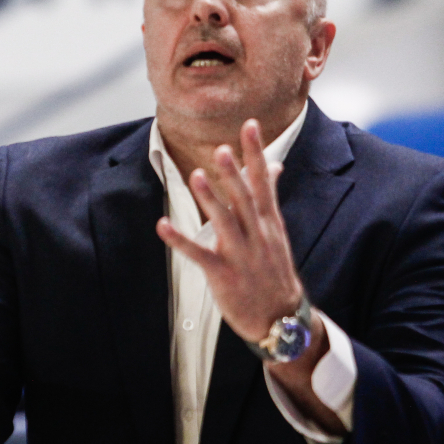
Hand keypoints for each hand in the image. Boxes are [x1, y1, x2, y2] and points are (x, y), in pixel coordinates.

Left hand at [155, 119, 303, 342]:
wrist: (280, 317)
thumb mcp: (277, 231)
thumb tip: (274, 166)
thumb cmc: (274, 270)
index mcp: (268, 221)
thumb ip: (270, 196)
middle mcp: (256, 234)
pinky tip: (162, 226)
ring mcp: (240, 255)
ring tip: (196, 176)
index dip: (256, 153)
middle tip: (221, 148)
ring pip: (224, 222)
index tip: (250, 126)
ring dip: (210, 199)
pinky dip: (180, 240)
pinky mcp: (223, 275)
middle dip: (233, 173)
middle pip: (244, 198)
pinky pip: (199, 255)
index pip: (263, 180)